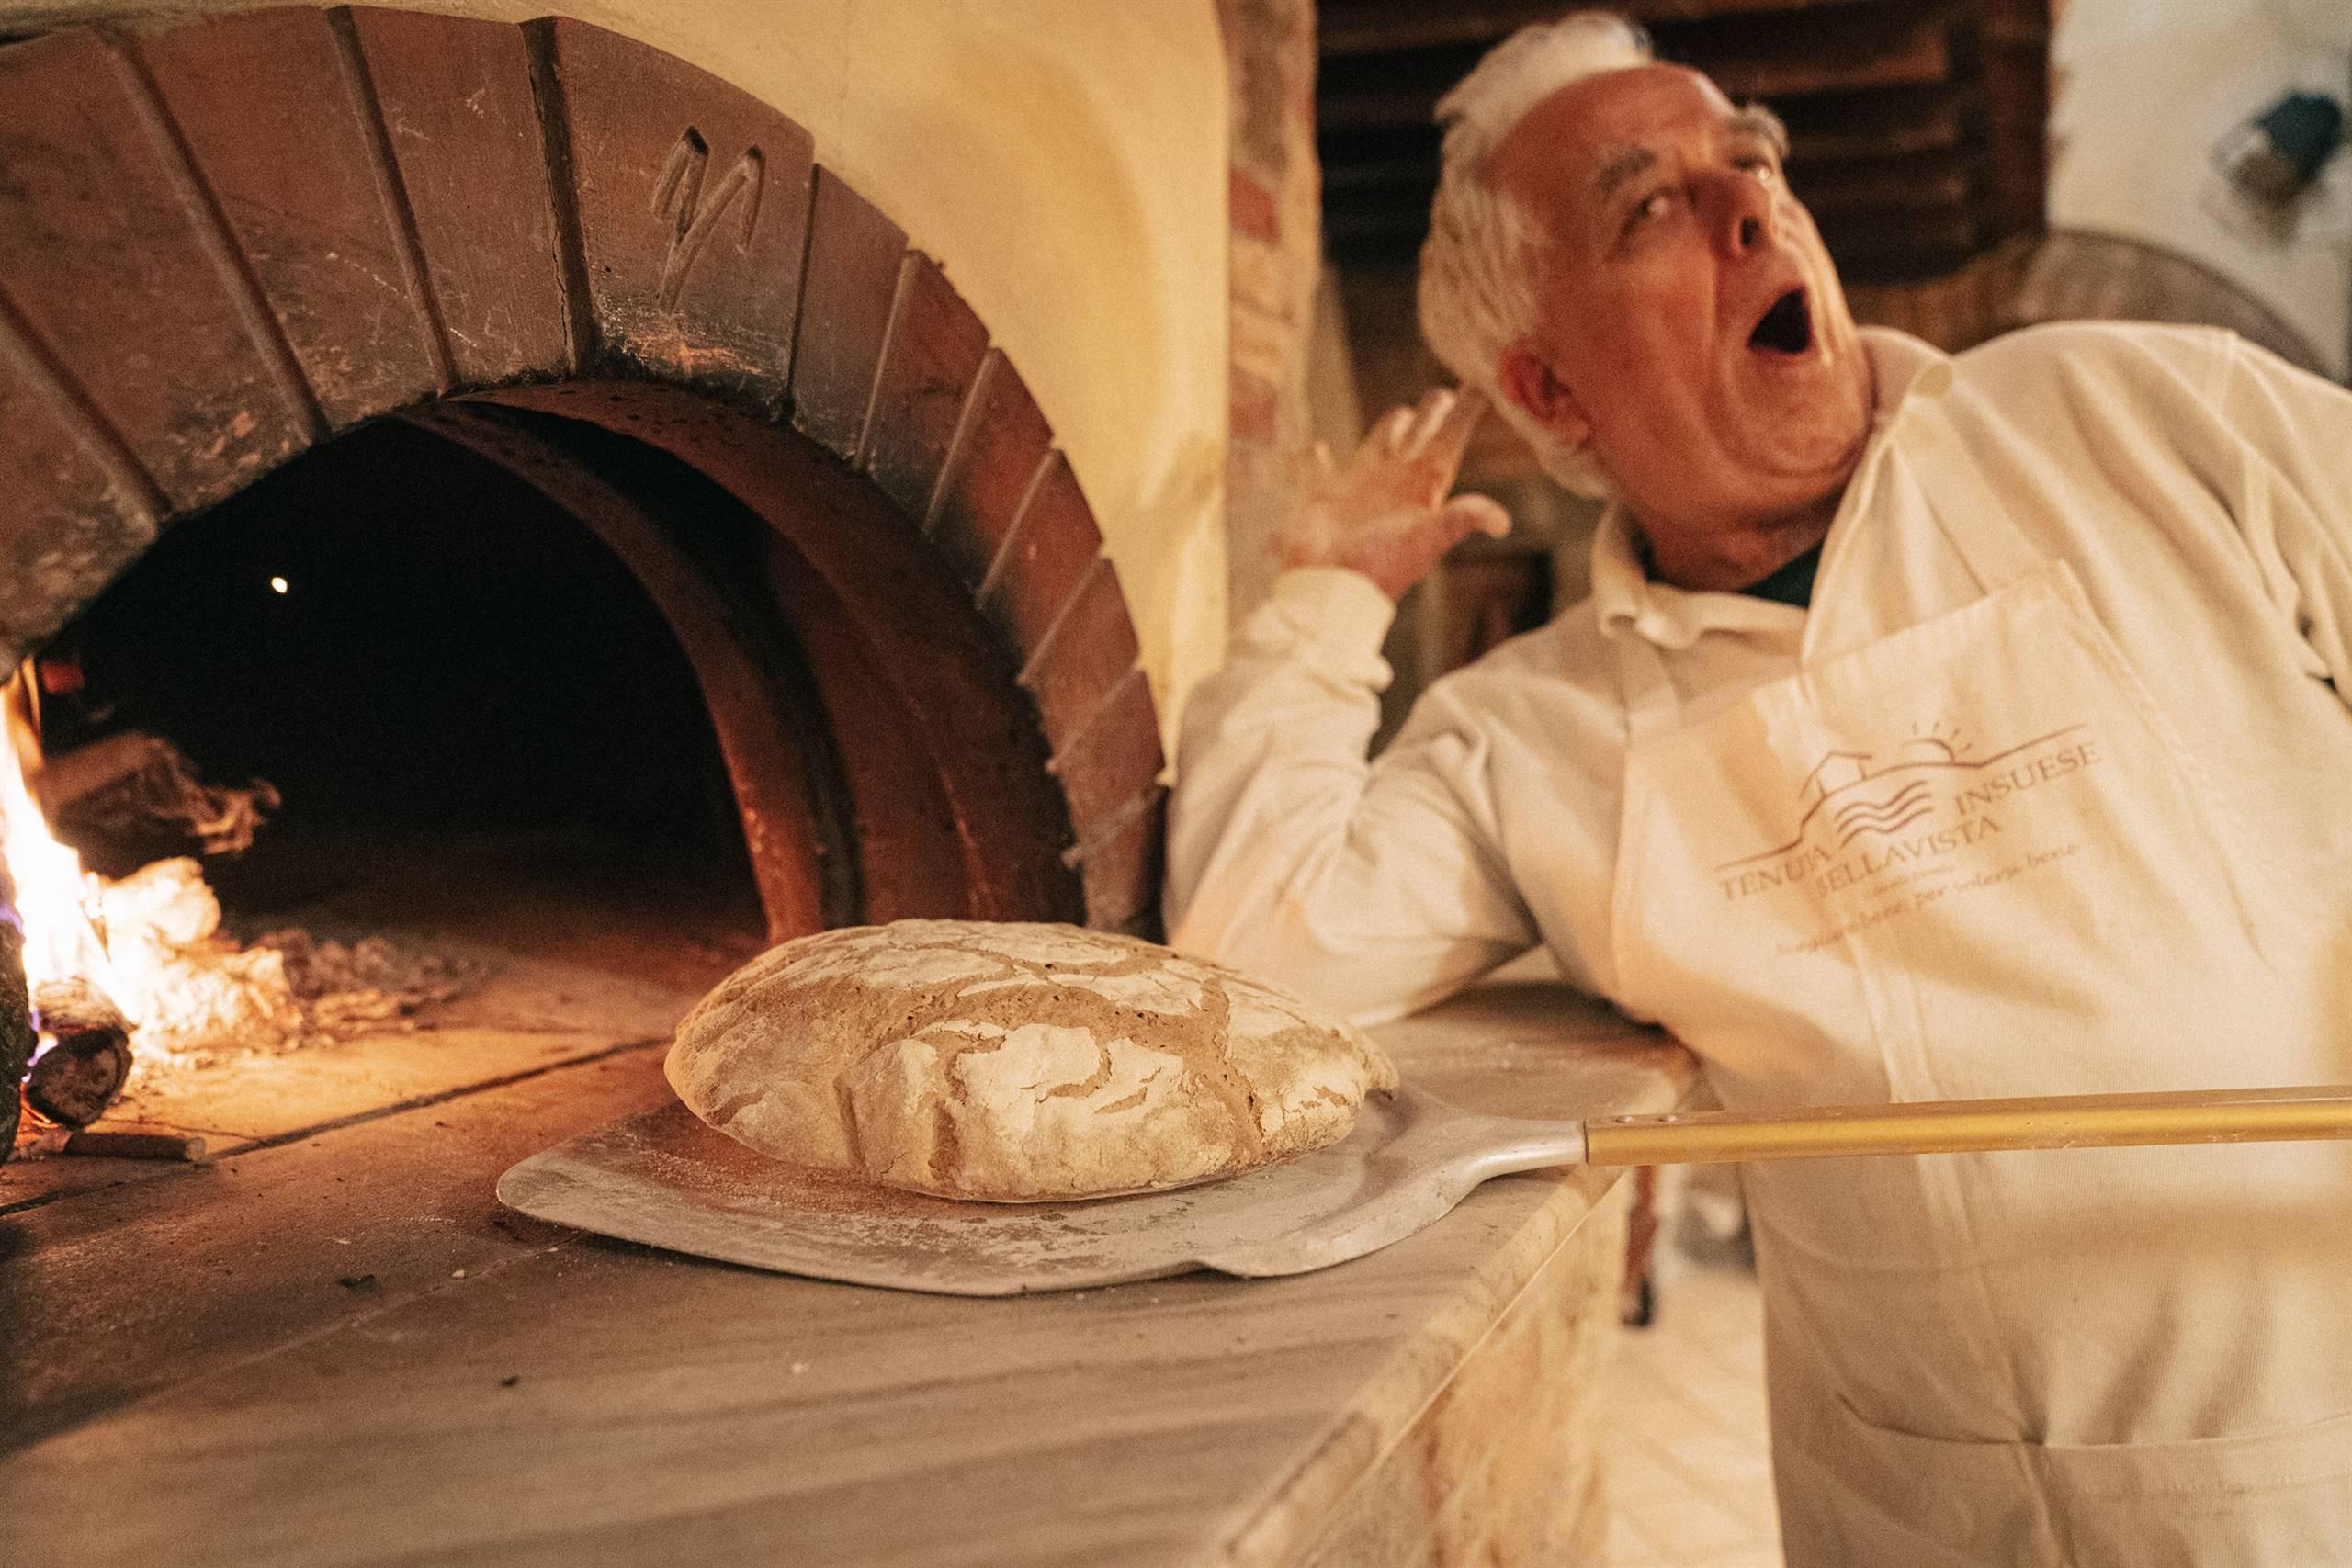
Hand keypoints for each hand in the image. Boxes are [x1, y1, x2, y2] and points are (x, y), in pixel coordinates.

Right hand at [1278, 387, 1511, 601]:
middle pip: (1418, 433)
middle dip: (1430, 412)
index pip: (1449, 439)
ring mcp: (1359, 485)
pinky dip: (1311, 458)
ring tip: (1401, 414)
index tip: (1480, 385)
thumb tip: (1503, 522)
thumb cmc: (1382, 567)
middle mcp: (1395, 480)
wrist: (1334, 588)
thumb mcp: (1426, 540)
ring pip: (1379, 440)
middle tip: (1443, 395)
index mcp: (1422, 485)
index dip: (1465, 413)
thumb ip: (1460, 519)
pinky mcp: (1323, 494)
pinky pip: (1315, 467)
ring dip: (1390, 426)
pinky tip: (1315, 450)